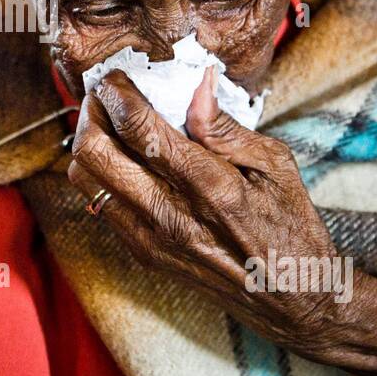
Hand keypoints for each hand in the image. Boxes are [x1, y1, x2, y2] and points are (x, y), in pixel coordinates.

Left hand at [68, 68, 376, 375]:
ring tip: (109, 121)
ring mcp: (150, 239)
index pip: (139, 129)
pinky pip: (98, 204)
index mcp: (209, 186)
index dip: (116, 93)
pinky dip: (98, 173)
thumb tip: (196, 84)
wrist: (292, 301)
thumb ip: (227, 128)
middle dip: (91, 111)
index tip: (115, 74)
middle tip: (105, 94)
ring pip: (84, 178)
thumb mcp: (277, 167)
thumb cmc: (291, 228)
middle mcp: (170, 215)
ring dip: (88, 141)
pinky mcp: (142, 254)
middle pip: (94, 152)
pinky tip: (122, 159)